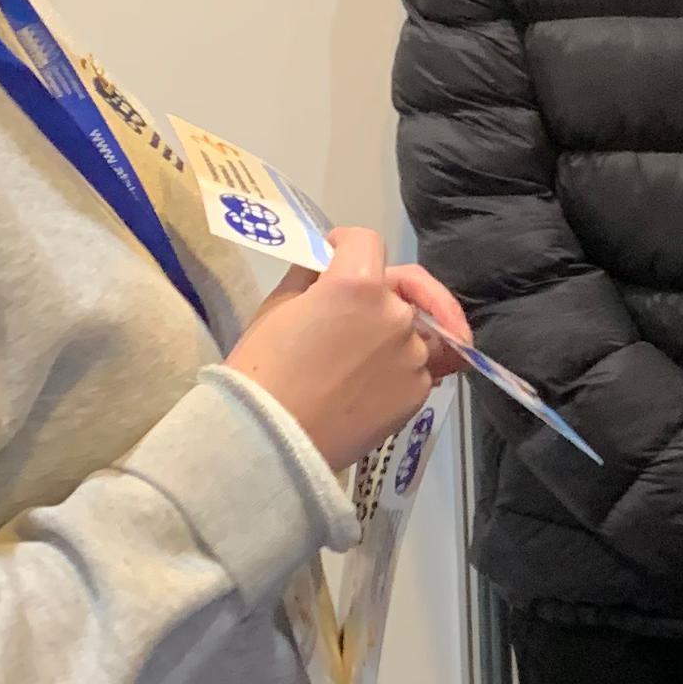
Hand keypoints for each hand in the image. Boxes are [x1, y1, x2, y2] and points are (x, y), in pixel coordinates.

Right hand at [226, 229, 453, 471]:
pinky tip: (369, 386)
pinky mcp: (419, 392)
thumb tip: (327, 270)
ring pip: (415, 330)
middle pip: (402, 287)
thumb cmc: (263, 371)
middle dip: (383, 289)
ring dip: (394, 333)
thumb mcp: (277, 308)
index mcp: (358, 284)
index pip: (367, 242)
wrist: (272, 442)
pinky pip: (418, 368)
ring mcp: (413, 356)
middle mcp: (397, 315)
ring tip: (361, 357)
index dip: (347, 243)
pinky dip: (399, 369)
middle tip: (360, 305)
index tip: (334, 255)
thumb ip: (311, 279)